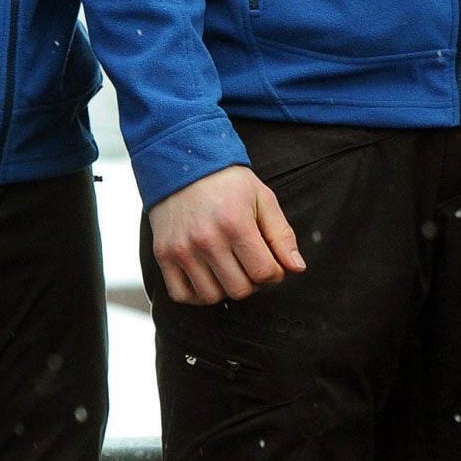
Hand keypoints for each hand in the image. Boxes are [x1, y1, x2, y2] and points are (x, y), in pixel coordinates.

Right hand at [147, 165, 305, 304]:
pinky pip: (180, 295)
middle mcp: (207, 239)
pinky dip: (196, 294)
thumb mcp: (262, 198)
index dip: (275, 274)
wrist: (184, 163)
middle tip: (251, 265)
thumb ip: (282, 235)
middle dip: (253, 282)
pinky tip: (207, 277)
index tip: (273, 264)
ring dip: (225, 288)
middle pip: (239, 289)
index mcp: (236, 223)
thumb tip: (297, 267)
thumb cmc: (227, 181)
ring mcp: (182, 249)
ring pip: (211, 296)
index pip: (264, 272)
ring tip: (230, 268)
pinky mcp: (163, 255)